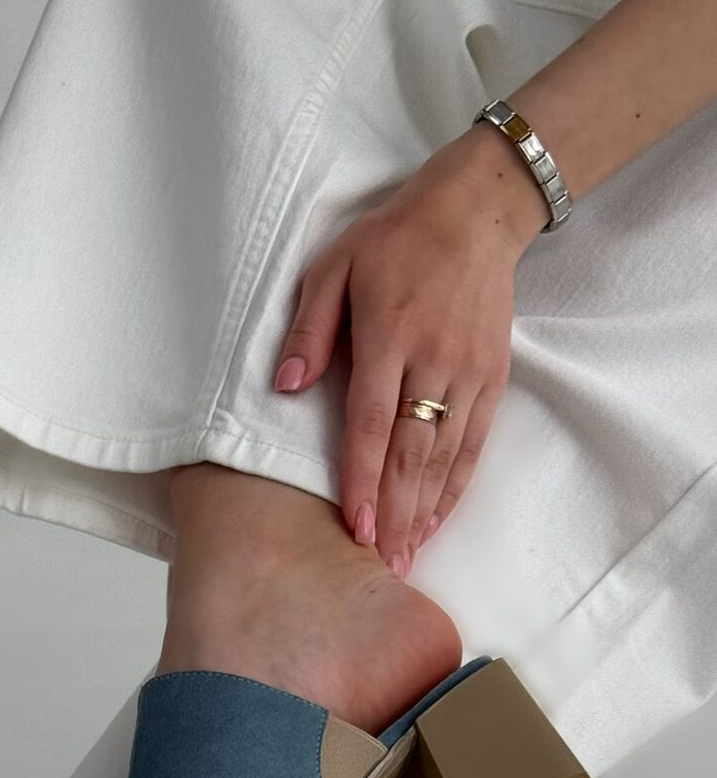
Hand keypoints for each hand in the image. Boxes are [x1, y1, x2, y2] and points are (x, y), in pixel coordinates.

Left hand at [273, 127, 545, 575]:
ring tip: (404, 556)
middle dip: (396, 515)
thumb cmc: (394, 239)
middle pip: (413, 453)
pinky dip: (454, 486)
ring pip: (445, 456)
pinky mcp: (492, 377)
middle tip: (380, 566)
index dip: (365, 480)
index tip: (356, 527)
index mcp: (390, 338)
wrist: (477, 211)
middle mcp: (434, 363)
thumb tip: (285, 386)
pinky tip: (435, 520)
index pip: (373, 424)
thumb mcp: (333, 267)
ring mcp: (468, 373)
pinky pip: (474, 443)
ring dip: (424, 511)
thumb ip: (309, 329)